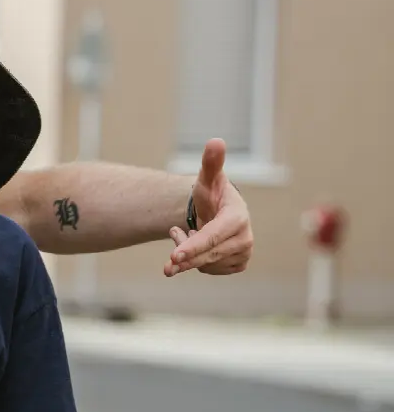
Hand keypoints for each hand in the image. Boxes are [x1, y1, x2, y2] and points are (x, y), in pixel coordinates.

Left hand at [164, 139, 253, 276]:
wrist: (218, 210)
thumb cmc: (212, 192)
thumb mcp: (207, 178)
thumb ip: (211, 162)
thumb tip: (216, 141)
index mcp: (238, 218)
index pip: (213, 236)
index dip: (194, 247)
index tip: (174, 256)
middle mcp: (245, 238)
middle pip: (208, 255)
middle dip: (186, 259)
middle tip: (167, 264)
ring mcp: (243, 253)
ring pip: (206, 265)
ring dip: (188, 254)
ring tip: (182, 233)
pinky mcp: (238, 264)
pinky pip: (210, 270)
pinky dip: (196, 262)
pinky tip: (191, 246)